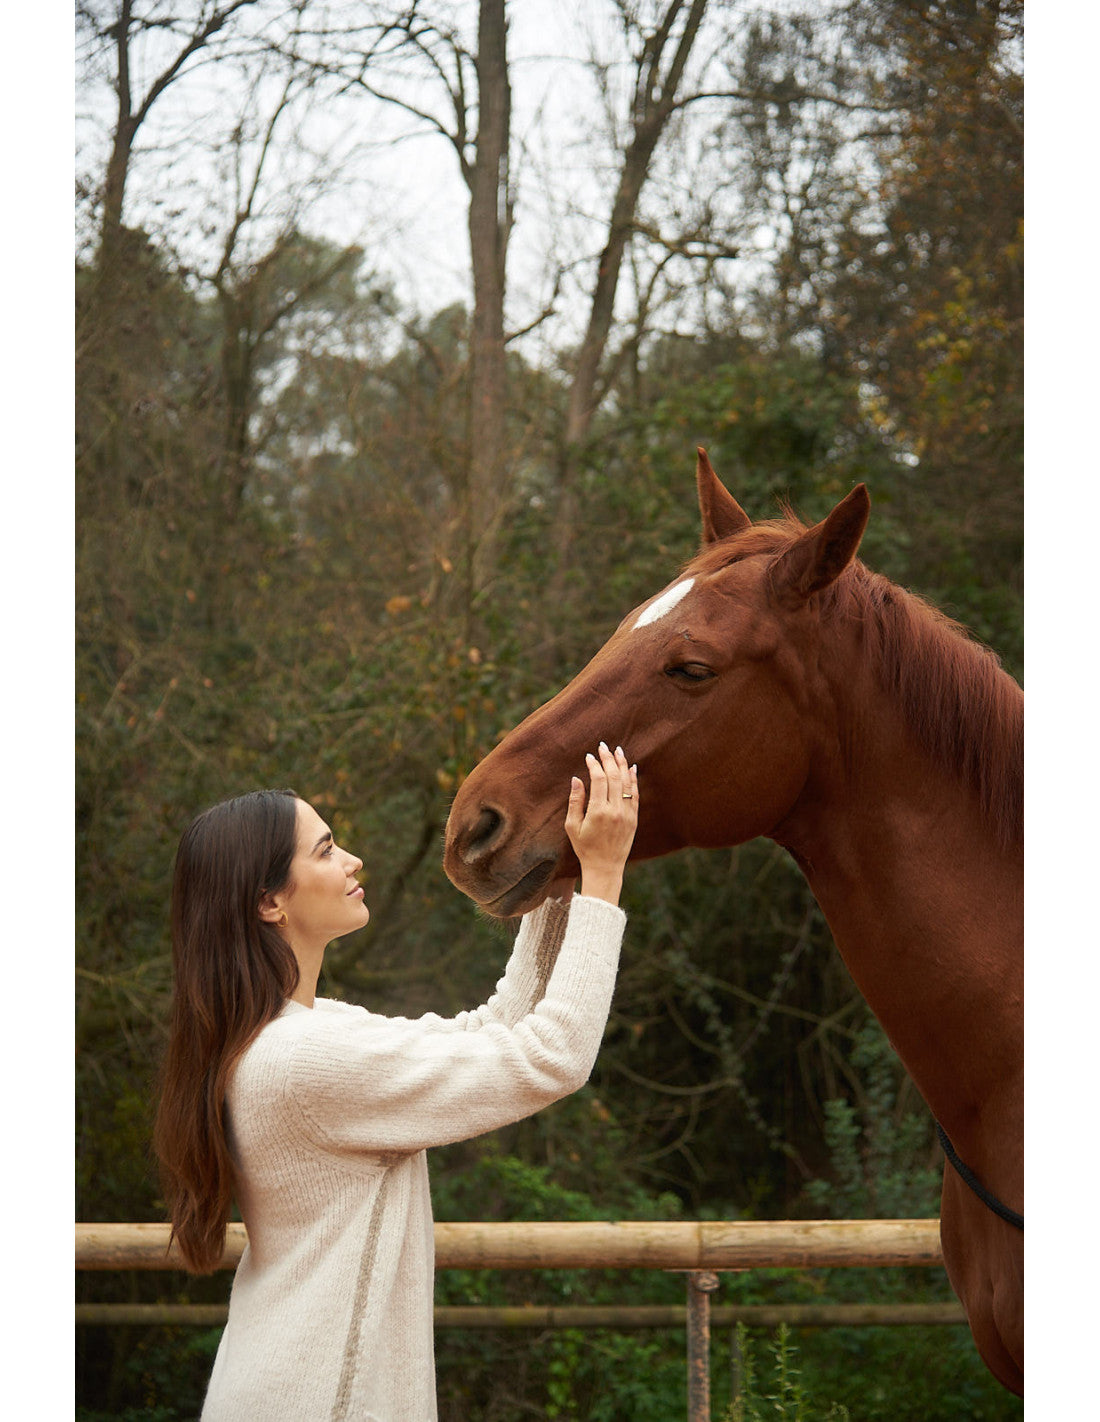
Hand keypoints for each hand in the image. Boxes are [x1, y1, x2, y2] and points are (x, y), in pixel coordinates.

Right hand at [564, 743, 638, 905]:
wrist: (605, 867)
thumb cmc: (584, 847)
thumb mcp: (572, 826)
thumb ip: (575, 801)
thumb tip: (577, 778)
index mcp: (598, 812)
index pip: (598, 780)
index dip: (594, 765)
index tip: (589, 756)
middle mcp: (615, 811)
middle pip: (613, 777)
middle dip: (608, 759)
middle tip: (603, 746)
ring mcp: (627, 814)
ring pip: (626, 783)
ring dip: (622, 765)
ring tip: (618, 751)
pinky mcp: (634, 818)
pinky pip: (634, 794)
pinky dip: (633, 780)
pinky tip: (630, 768)